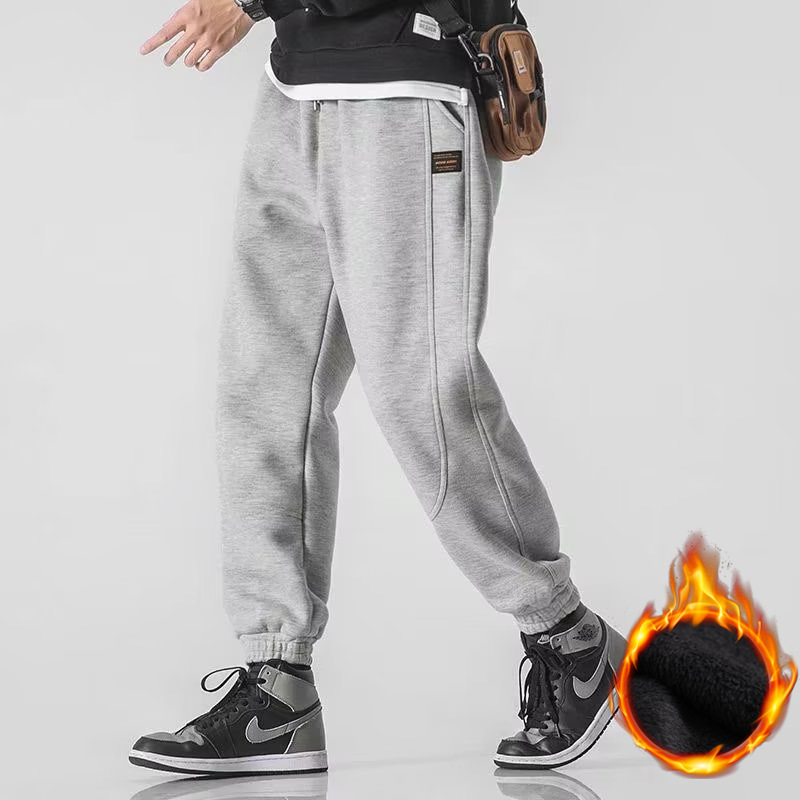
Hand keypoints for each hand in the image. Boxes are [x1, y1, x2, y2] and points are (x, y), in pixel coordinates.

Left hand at [140, 0, 255, 71]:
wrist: (240, 4)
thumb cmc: (220, 1)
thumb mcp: (195, 3)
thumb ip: (181, 17)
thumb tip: (168, 26)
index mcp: (187, 15)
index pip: (164, 33)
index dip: (152, 44)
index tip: (144, 50)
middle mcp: (195, 30)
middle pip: (175, 51)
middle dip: (169, 58)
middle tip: (167, 60)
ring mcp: (207, 41)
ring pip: (189, 61)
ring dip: (188, 61)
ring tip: (189, 59)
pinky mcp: (220, 49)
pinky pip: (205, 65)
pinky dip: (201, 66)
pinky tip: (200, 63)